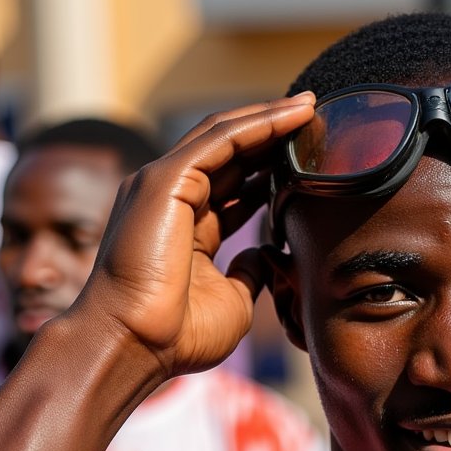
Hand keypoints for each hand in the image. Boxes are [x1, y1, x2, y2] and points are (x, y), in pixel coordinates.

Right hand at [77, 96, 314, 379]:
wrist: (135, 344)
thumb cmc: (177, 336)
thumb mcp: (232, 301)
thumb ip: (249, 273)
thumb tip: (265, 254)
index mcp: (189, 228)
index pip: (234, 184)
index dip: (271, 168)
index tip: (308, 158)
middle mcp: (173, 199)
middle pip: (231, 152)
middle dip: (273, 132)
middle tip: (315, 116)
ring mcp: (165, 185)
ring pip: (225, 136)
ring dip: (270, 118)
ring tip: (310, 106)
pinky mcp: (165, 180)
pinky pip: (220, 141)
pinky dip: (257, 125)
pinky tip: (291, 116)